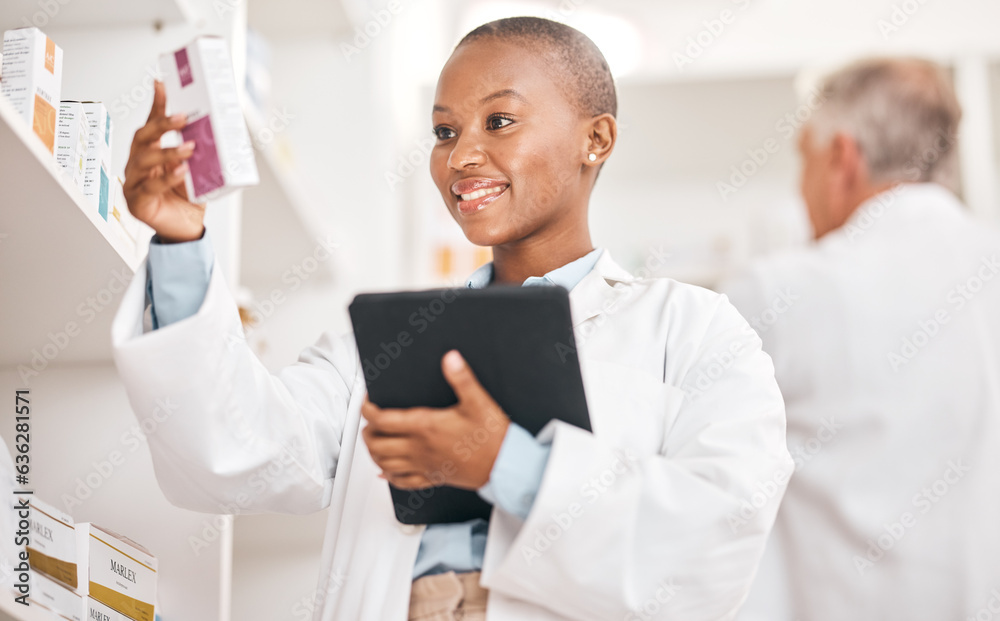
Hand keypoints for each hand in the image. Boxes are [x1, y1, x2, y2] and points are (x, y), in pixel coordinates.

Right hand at [123, 80, 205, 242]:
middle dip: (160, 124)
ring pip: (143, 160)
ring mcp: (134, 183)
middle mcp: (138, 165)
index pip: (151, 124)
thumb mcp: (197, 169)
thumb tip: (216, 132)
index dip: (156, 104)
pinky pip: (150, 187)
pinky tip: (181, 172)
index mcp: (150, 153)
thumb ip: (198, 153)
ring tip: (189, 148)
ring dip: (167, 152)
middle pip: (142, 138)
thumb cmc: (189, 197)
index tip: (162, 84)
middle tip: (182, 117)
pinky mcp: (137, 202)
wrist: (188, 228)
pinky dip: (167, 178)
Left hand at [361, 350, 510, 489]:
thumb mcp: (478, 402)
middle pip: (377, 443)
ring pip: (384, 464)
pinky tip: (386, 473)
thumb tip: (450, 359)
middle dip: (367, 431)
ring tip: (373, 442)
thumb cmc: (492, 439)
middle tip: (369, 421)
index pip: (383, 420)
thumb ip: (462, 379)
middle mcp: (420, 448)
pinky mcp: (433, 477)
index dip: (368, 409)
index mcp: (426, 427)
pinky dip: (388, 477)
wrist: (504, 467)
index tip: (369, 400)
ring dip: (373, 453)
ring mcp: (424, 465)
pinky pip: (402, 482)